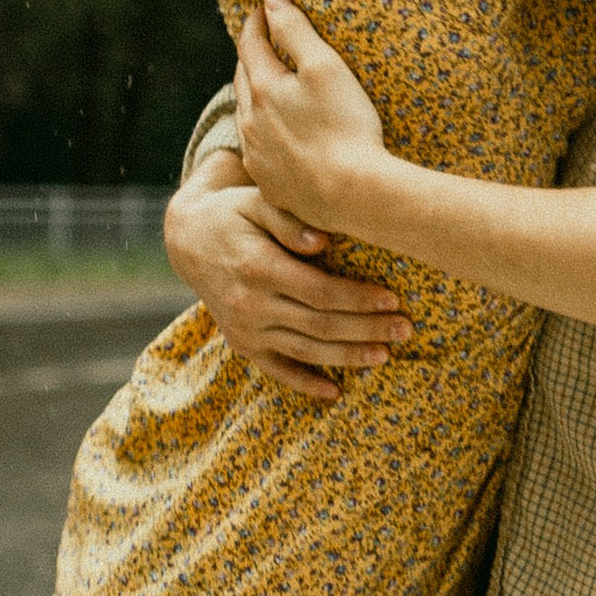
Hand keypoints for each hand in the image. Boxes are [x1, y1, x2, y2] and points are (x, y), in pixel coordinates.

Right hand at [164, 155, 409, 405]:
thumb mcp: (258, 202)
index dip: (359, 299)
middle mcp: (251, 305)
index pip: (320, 292)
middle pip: (320, 325)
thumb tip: (323, 242)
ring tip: (385, 356)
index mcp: (259, 269)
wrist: (188, 240)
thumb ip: (289, 220)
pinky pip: (277, 370)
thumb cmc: (235, 214)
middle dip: (367, 329)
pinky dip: (305, 385)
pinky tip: (335, 392)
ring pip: (306, 351)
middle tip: (406, 329)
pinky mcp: (243, 344)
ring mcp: (245, 330)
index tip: (393, 299)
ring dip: (348, 357)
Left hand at [234, 0, 393, 249]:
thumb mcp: (325, 67)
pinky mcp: (269, 183)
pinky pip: (258, 150)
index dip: (257, 22)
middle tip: (262, 43)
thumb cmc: (345, 126)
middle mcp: (250, 122)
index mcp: (262, 88)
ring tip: (269, 88)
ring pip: (247, 116)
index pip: (250, 44)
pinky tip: (278, 135)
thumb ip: (295, 31)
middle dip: (251, 57)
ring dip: (254, 97)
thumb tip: (271, 1)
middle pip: (243, 79)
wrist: (352, 193)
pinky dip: (263, 133)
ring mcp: (257, 155)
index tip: (264, 8)